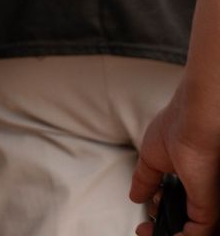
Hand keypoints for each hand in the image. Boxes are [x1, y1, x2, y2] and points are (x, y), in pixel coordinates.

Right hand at [132, 80, 219, 234]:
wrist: (197, 121)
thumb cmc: (178, 126)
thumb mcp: (153, 157)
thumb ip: (146, 179)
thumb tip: (135, 196)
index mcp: (192, 179)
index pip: (180, 208)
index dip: (160, 216)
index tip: (144, 224)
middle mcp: (203, 191)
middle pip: (188, 220)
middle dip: (165, 228)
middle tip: (145, 231)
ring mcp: (209, 200)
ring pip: (195, 229)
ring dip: (171, 233)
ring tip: (150, 232)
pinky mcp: (211, 207)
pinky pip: (197, 233)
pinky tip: (168, 235)